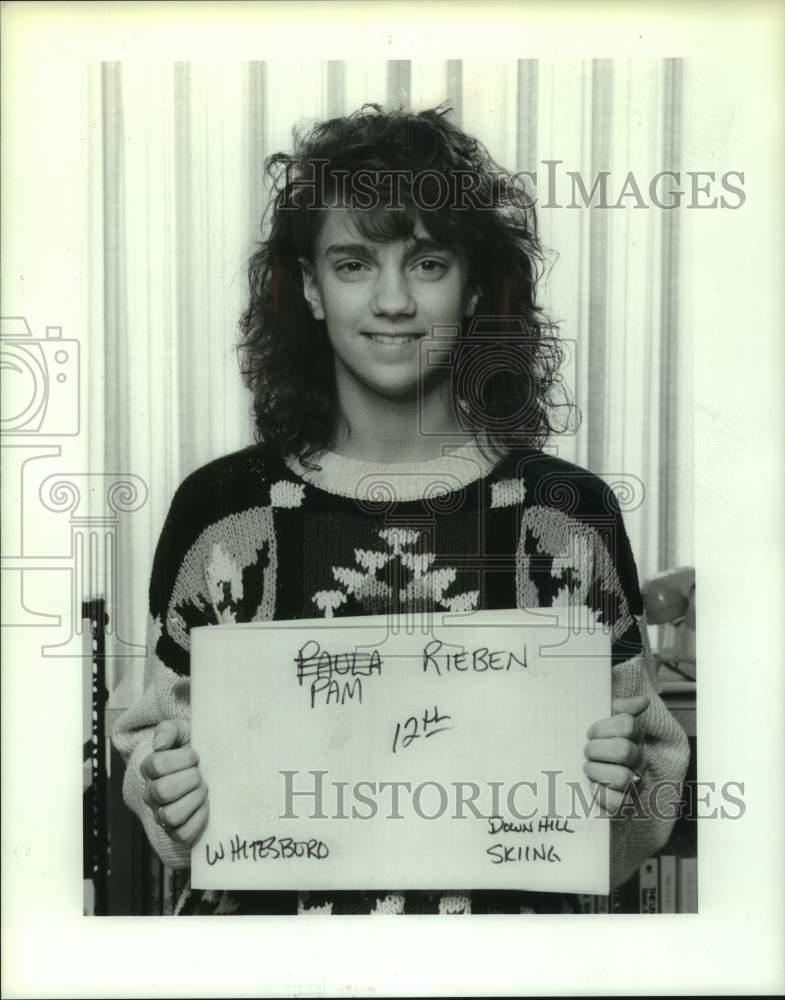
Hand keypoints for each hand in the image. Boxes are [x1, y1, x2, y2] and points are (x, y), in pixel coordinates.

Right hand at [140, 718, 208, 846]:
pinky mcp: (177, 832)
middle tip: (200, 774)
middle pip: (162, 791)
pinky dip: (199, 819)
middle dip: (189, 779)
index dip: (182, 759)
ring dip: (194, 800)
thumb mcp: (184, 731)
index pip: (157, 764)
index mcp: (151, 768)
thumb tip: (160, 744)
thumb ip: (169, 730)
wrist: (213, 768)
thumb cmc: (196, 749)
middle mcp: (152, 793)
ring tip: (204, 789)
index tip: (196, 755)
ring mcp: (162, 814)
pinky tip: (206, 805)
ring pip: (171, 815)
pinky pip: (183, 834)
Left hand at [583, 695, 648, 815]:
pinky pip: (617, 803)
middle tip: (586, 752)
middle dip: (596, 749)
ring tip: (588, 769)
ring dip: (596, 772)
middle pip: (623, 750)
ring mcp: (634, 784)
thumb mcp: (604, 724)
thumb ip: (621, 709)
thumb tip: (643, 701)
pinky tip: (592, 786)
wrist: (584, 780)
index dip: (602, 727)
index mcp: (634, 738)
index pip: (627, 725)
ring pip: (622, 777)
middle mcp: (638, 760)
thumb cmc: (596, 747)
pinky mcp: (624, 806)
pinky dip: (600, 795)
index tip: (590, 733)